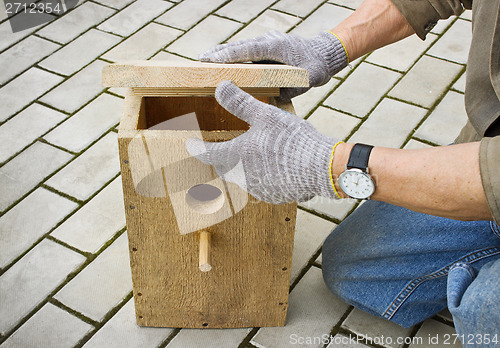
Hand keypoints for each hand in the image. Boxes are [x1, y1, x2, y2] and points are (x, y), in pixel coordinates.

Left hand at [186, 81, 340, 203]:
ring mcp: (259, 189)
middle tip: (220, 151)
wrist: (321, 168)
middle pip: (224, 168)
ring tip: (252, 158)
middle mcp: (243, 176)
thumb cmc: (292, 140)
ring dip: (243, 169)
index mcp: (237, 155)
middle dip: (220, 160)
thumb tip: (220, 86)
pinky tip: (274, 169)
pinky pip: (262, 187)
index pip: (207, 153)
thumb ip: (240, 103)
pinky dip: (262, 178)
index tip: (189, 145)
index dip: (197, 148)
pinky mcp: (274, 197)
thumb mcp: (265, 115)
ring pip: (243, 179)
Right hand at [199, 31, 347, 100]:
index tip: (213, 59)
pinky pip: (246, 51)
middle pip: (240, 46)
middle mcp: (269, 41)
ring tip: (204, 60)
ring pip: (241, 47)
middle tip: (200, 60)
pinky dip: (232, 55)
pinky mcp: (265, 48)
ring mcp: (266, 42)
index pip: (249, 50)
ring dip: (223, 53)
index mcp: (277, 47)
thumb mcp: (309, 78)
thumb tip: (279, 97)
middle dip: (219, 52)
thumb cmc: (316, 66)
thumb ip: (294, 87)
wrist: (324, 54)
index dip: (230, 55)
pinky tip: (220, 63)